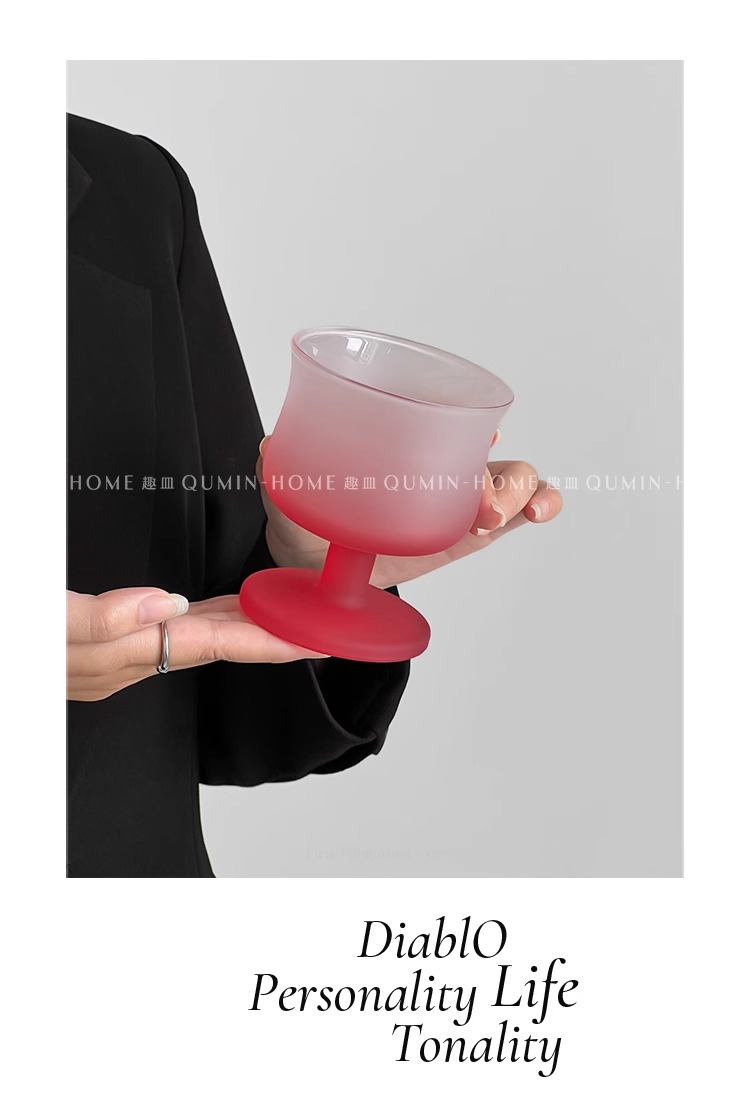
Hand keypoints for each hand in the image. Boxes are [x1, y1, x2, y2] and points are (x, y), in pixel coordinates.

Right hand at [67, 587, 326, 701]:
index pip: (217, 645)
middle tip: (315, 622)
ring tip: (279, 607)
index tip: (315, 641)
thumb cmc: (10, 639)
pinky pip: (172, 632)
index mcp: (127, 653)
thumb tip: (171, 604)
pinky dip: (203, 618)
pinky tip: (208, 608)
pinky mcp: (106, 646)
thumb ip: (105, 617)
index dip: (270, 641)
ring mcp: (119, 656)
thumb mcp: (50, 621)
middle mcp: (131, 660)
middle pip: (218, 642)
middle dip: (269, 634)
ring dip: (240, 624)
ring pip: (196, 637)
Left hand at [258, 433, 562, 586]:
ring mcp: (461, 500)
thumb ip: (280, 469)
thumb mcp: (291, 491)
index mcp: (405, 444)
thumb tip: (268, 445)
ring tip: (501, 519)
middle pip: (492, 455)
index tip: (482, 437)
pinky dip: (537, 509)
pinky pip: (516, 516)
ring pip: (514, 482)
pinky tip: (540, 516)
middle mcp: (439, 465)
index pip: (449, 418)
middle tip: (480, 509)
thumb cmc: (310, 516)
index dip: (474, 419)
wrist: (316, 566)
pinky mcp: (470, 534)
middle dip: (502, 478)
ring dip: (524, 494)